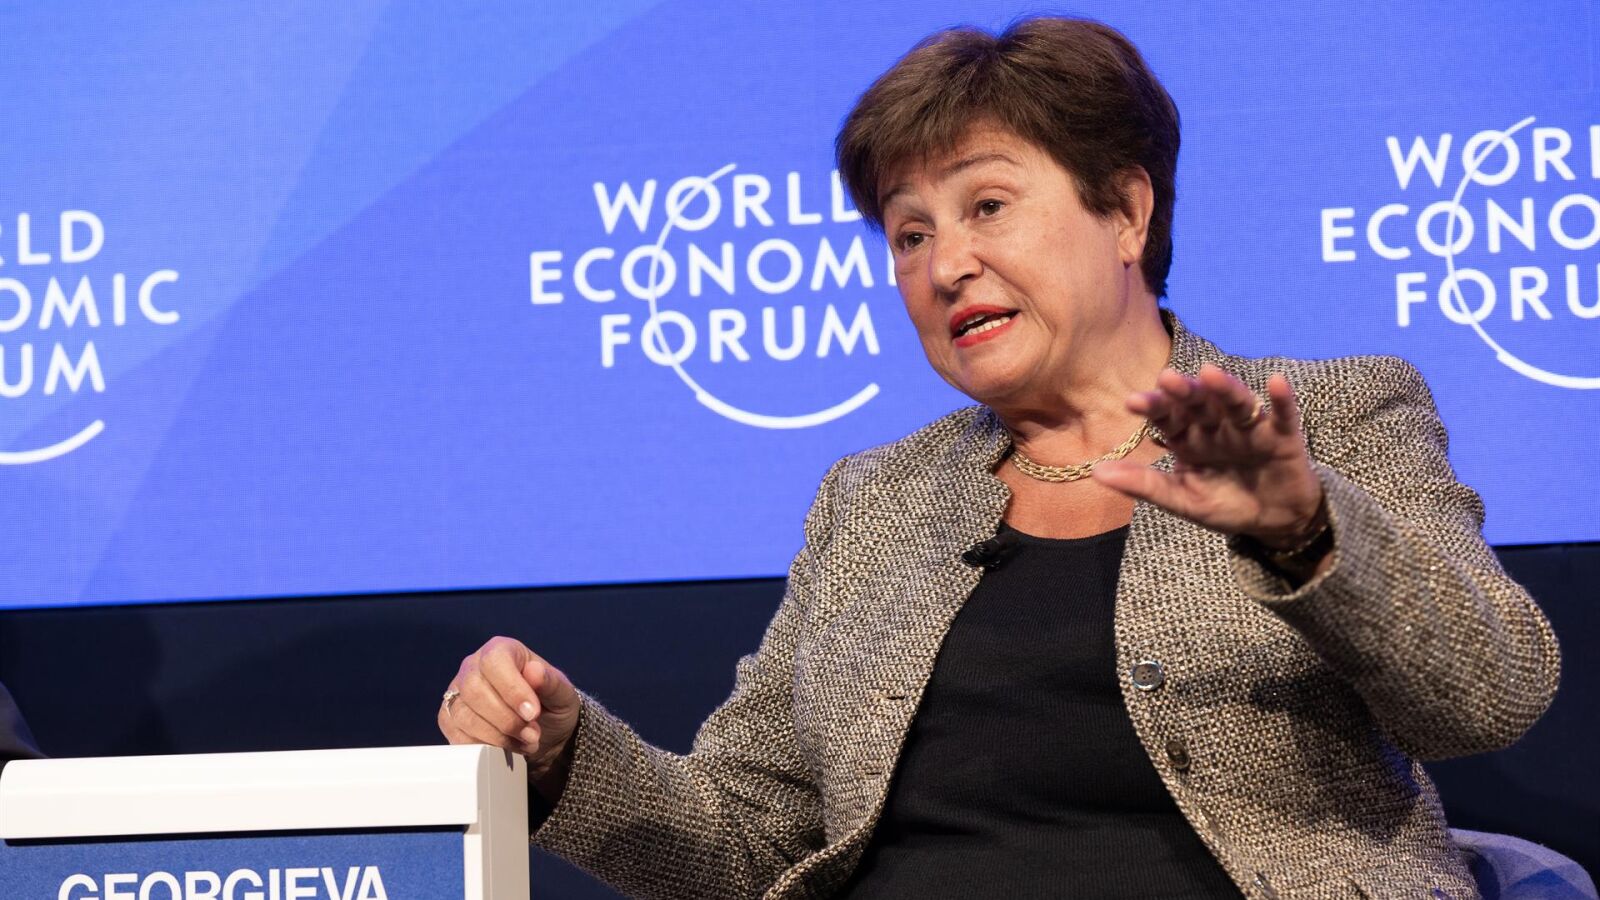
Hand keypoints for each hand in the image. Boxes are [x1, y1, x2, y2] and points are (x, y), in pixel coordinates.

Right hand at [438, 636, 580, 799]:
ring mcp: (458, 693)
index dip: (512, 689)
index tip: (533, 713)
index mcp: (501, 649)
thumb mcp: (563, 693)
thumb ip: (551, 682)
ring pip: (464, 715)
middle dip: (507, 720)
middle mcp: (473, 667)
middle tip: (533, 735)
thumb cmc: (551, 704)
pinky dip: (483, 747)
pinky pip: (457, 735)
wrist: (543, 731)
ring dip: (497, 736)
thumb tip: (534, 671)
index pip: (495, 661)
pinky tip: (506, 749)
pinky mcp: (450, 718)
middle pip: (474, 690)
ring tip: (525, 744)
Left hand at [1092, 364, 1324, 547]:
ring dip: (1225, 388)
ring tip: (1210, 374)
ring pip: (1236, 403)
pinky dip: (1282, 400)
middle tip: (1167, 378)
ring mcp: (1250, 428)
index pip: (1167, 417)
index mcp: (1189, 438)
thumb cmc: (1225, 505)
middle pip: (1199, 404)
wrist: (1274, 522)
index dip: (1152, 408)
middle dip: (1184, 391)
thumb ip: (1144, 485)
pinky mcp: (1284, 436)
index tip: (1132, 403)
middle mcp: (1217, 426)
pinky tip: (1277, 381)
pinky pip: (1284, 415)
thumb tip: (1097, 472)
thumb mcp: (1182, 500)